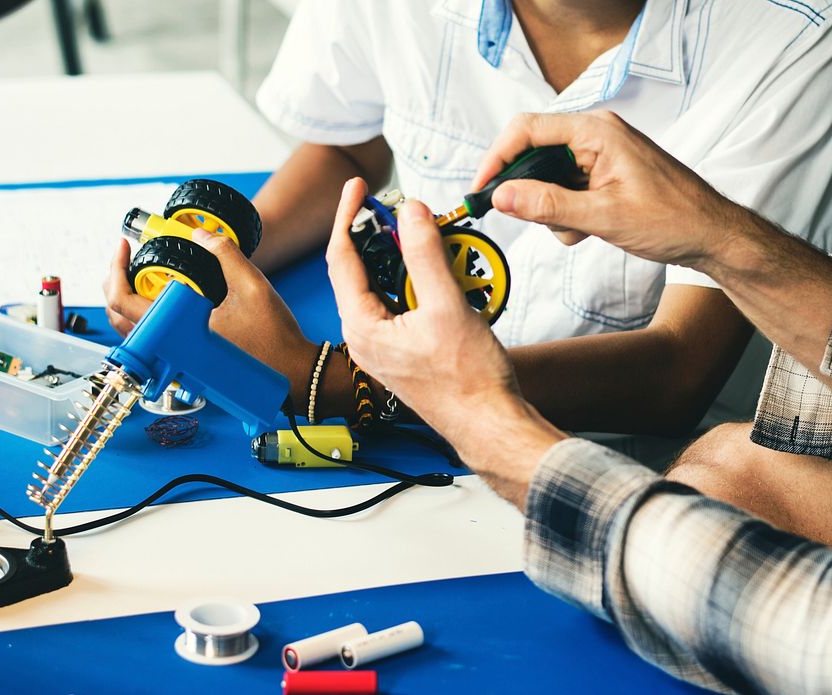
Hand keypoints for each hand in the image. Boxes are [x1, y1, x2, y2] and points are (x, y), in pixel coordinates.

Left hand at [103, 233, 318, 401]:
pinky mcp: (188, 367)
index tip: (124, 246)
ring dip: (128, 303)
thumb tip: (202, 235)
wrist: (292, 372)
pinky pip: (152, 343)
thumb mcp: (253, 285)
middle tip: (126, 259)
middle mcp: (171, 351)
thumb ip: (225, 254)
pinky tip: (166, 303)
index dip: (115, 267)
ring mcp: (177, 362)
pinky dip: (147, 320)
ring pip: (132, 333)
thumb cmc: (275, 338)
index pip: (123, 300)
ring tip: (142, 277)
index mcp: (177, 331)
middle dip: (115, 282)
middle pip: (116, 317)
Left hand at [326, 178, 564, 506]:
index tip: (357, 187)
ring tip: (426, 239)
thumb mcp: (447, 306)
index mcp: (362, 327)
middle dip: (379, 235)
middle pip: (359, 270)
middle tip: (401, 209)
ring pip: (381, 288)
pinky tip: (440, 274)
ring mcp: (382, 347)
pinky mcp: (402, 352)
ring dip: (402, 260)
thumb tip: (410, 213)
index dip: (348, 215)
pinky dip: (415, 283)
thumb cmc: (468, 380)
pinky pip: (399, 305)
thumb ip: (425, 254)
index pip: (342, 257)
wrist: (489, 422)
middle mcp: (364, 339)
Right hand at [471, 111, 740, 267]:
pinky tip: (590, 229)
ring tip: (581, 229)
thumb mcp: (603, 216)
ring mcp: (601, 156)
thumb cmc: (674, 219)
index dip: (497, 159)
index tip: (481, 190)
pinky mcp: (605, 176)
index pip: (527, 130)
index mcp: (596, 132)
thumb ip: (548, 204)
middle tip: (528, 219)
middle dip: (530, 193)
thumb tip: (504, 196)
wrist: (712, 236)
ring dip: (553, 210)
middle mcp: (596, 136)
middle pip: (534, 154)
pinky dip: (568, 214)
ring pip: (549, 178)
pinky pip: (567, 189)